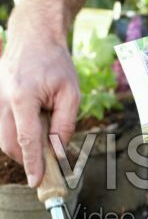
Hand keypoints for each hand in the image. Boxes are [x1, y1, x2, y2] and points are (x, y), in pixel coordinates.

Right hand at [0, 6, 79, 186]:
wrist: (33, 37)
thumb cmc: (55, 63)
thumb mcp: (71, 93)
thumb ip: (65, 124)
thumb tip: (58, 150)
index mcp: (22, 97)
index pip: (26, 139)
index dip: (32, 163)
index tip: (36, 182)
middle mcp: (3, 100)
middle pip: (10, 143)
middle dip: (27, 159)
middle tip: (47, 165)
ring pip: (5, 136)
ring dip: (23, 146)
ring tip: (44, 140)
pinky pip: (5, 125)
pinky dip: (19, 133)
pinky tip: (35, 127)